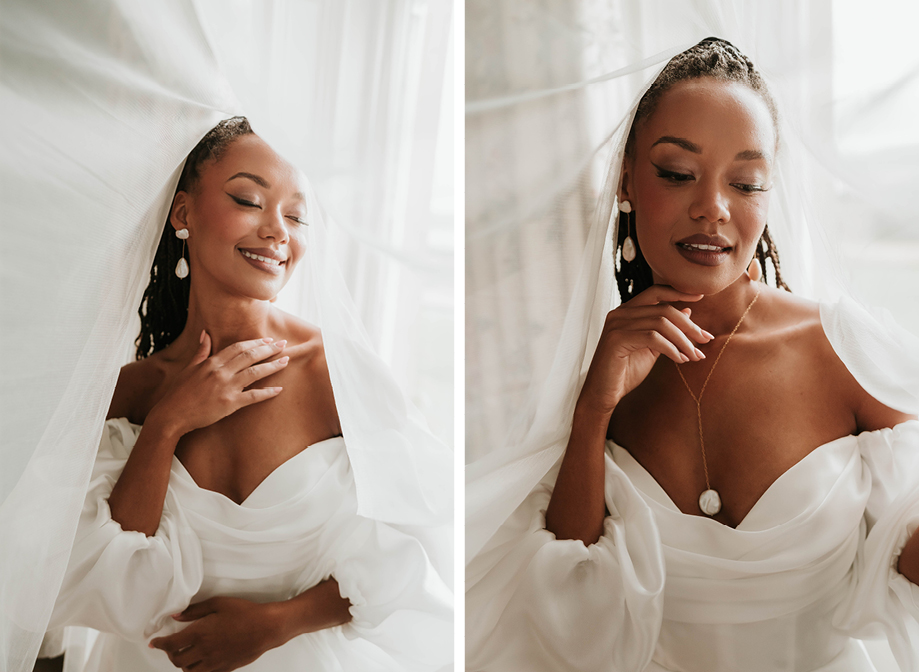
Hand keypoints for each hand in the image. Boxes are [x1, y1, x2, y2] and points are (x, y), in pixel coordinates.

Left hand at [149, 597, 283, 671]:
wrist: (266, 627)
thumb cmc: (245, 612)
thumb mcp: (218, 604)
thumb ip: (195, 611)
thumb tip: (177, 615)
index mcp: (199, 634)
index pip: (171, 644)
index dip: (160, 644)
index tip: (155, 642)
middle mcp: (204, 651)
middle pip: (177, 660)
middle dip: (170, 654)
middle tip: (171, 646)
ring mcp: (214, 662)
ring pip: (189, 671)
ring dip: (183, 664)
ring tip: (185, 655)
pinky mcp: (224, 668)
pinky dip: (197, 669)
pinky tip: (201, 662)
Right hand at [150, 332, 289, 437]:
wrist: (171, 414)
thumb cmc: (179, 392)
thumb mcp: (189, 368)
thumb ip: (201, 351)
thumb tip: (205, 333)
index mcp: (211, 362)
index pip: (238, 347)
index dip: (255, 342)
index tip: (268, 339)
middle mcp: (220, 372)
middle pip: (249, 356)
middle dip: (268, 349)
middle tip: (283, 345)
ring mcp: (226, 387)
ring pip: (254, 373)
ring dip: (272, 366)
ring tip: (286, 361)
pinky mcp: (229, 404)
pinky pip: (253, 396)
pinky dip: (267, 392)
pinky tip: (279, 389)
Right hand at [578, 286, 712, 416]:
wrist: (603, 394)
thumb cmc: (625, 372)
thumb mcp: (651, 348)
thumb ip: (666, 330)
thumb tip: (687, 311)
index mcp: (627, 312)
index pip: (656, 292)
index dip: (679, 292)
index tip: (701, 296)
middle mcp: (620, 314)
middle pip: (663, 309)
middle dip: (689, 326)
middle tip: (705, 340)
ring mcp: (616, 325)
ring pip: (661, 323)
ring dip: (683, 340)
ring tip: (694, 355)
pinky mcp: (617, 339)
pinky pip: (653, 338)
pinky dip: (671, 348)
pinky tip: (680, 360)